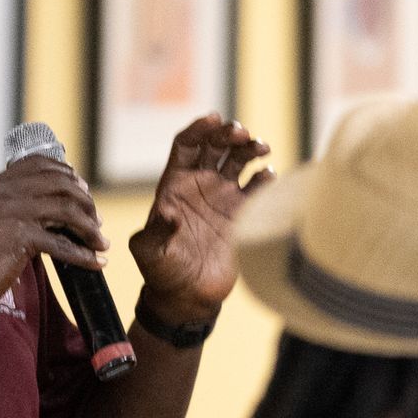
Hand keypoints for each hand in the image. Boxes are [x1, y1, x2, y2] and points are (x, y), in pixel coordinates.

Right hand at [0, 156, 106, 319]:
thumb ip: (9, 208)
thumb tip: (48, 212)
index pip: (39, 164)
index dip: (66, 174)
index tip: (82, 190)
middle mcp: (3, 191)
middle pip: (60, 183)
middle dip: (85, 201)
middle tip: (96, 219)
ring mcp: (11, 211)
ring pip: (66, 210)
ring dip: (90, 228)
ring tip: (101, 242)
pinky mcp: (19, 237)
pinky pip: (62, 244)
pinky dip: (83, 255)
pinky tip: (95, 263)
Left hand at [129, 114, 273, 322]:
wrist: (189, 297)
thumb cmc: (162, 273)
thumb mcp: (148, 252)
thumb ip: (154, 232)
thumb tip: (167, 214)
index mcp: (175, 185)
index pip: (186, 144)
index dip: (199, 128)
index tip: (213, 119)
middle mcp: (200, 185)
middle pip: (216, 145)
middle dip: (229, 133)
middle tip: (242, 134)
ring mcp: (223, 197)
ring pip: (239, 159)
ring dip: (251, 148)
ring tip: (262, 148)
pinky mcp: (243, 214)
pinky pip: (258, 186)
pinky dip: (266, 176)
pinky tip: (268, 176)